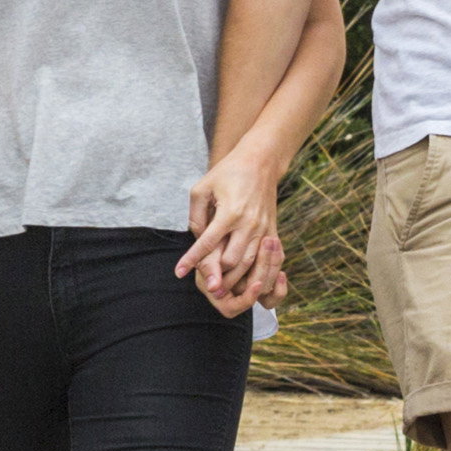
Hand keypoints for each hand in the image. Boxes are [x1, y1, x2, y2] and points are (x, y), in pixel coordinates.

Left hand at [177, 148, 280, 306]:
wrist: (260, 162)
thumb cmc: (227, 173)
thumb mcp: (202, 188)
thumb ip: (196, 216)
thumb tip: (196, 239)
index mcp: (230, 212)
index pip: (207, 243)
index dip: (191, 260)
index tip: (178, 272)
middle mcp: (248, 224)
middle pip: (232, 261)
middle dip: (217, 274)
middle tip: (204, 285)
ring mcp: (263, 229)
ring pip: (249, 264)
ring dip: (235, 278)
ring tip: (220, 288)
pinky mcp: (272, 231)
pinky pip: (266, 260)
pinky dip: (255, 273)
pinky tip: (245, 282)